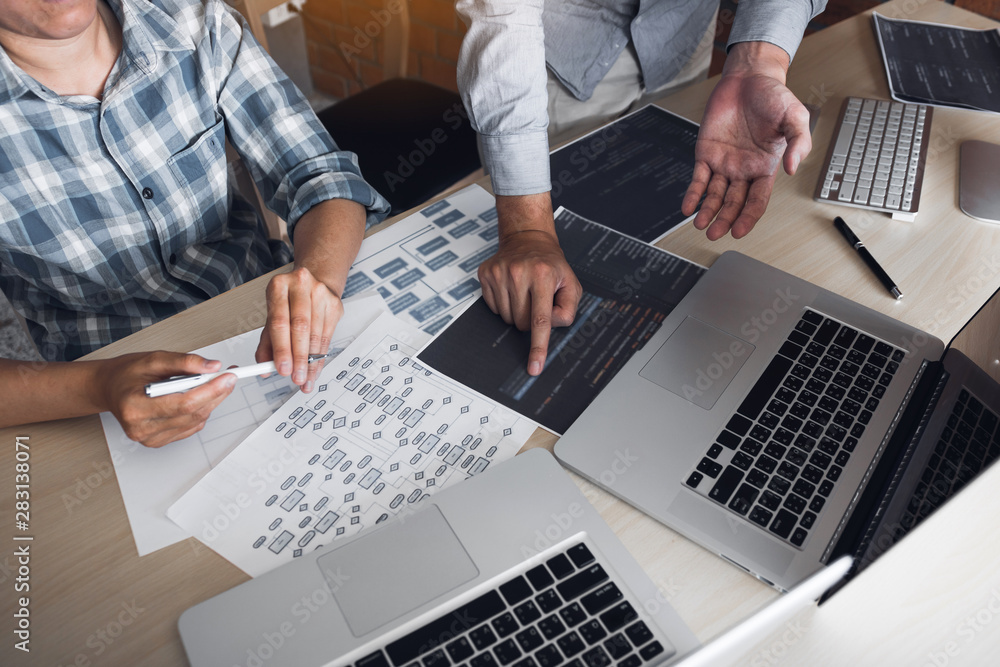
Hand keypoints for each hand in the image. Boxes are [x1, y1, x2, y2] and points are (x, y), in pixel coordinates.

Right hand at [99, 352, 235, 446]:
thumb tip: (212, 366)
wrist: (109, 388)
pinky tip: (196, 398)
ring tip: (213, 383)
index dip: (211, 390)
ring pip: (195, 421)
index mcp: (135, 406)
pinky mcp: (157, 442)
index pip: (184, 403)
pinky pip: (190, 427)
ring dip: (210, 402)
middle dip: (216, 393)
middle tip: (228, 377)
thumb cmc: (126, 374)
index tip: (228, 376)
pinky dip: (200, 411)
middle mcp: (141, 427)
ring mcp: (149, 438)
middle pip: (193, 413)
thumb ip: (184, 362)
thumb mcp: (153, 359)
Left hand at [257, 266, 342, 392]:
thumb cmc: (289, 303)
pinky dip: (320, 357)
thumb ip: (267, 343)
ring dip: (311, 362)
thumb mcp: (273, 316)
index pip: (279, 322)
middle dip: (299, 358)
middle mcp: (300, 286)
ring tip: (305, 378)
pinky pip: (328, 336)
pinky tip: (315, 368)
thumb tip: (264, 367)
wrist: (312, 285)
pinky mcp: (334, 305)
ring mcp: (320, 294)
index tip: (283, 369)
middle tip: (296, 377)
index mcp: (279, 286)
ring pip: (316, 334)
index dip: (281, 349)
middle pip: (300, 327)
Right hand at [480, 195, 582, 375]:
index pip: (541, 320)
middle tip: (536, 301)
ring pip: (507, 318)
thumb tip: (549, 326)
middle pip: (522, 323)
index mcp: (544, 275)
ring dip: (517, 313)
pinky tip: (511, 289)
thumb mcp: (571, 283)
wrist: (527, 238)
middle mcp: (519, 273)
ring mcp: (500, 273)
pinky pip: (494, 308)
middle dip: (530, 321)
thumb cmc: (551, 264)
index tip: (534, 367)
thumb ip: (568, 309)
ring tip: (524, 293)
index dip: (538, 347)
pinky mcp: (486, 274)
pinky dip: (504, 305)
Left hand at [682, 42, 811, 240]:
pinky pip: (699, 178)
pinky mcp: (706, 153)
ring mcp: (725, 163)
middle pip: (734, 203)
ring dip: (708, 211)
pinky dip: (693, 193)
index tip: (739, 232)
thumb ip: (799, 143)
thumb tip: (793, 169)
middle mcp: (744, 170)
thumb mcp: (796, 117)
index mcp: (766, 167)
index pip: (757, 200)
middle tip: (714, 234)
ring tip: (700, 225)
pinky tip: (687, 207)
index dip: (748, 217)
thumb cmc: (774, 97)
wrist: (749, 78)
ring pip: (715, 195)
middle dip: (724, 220)